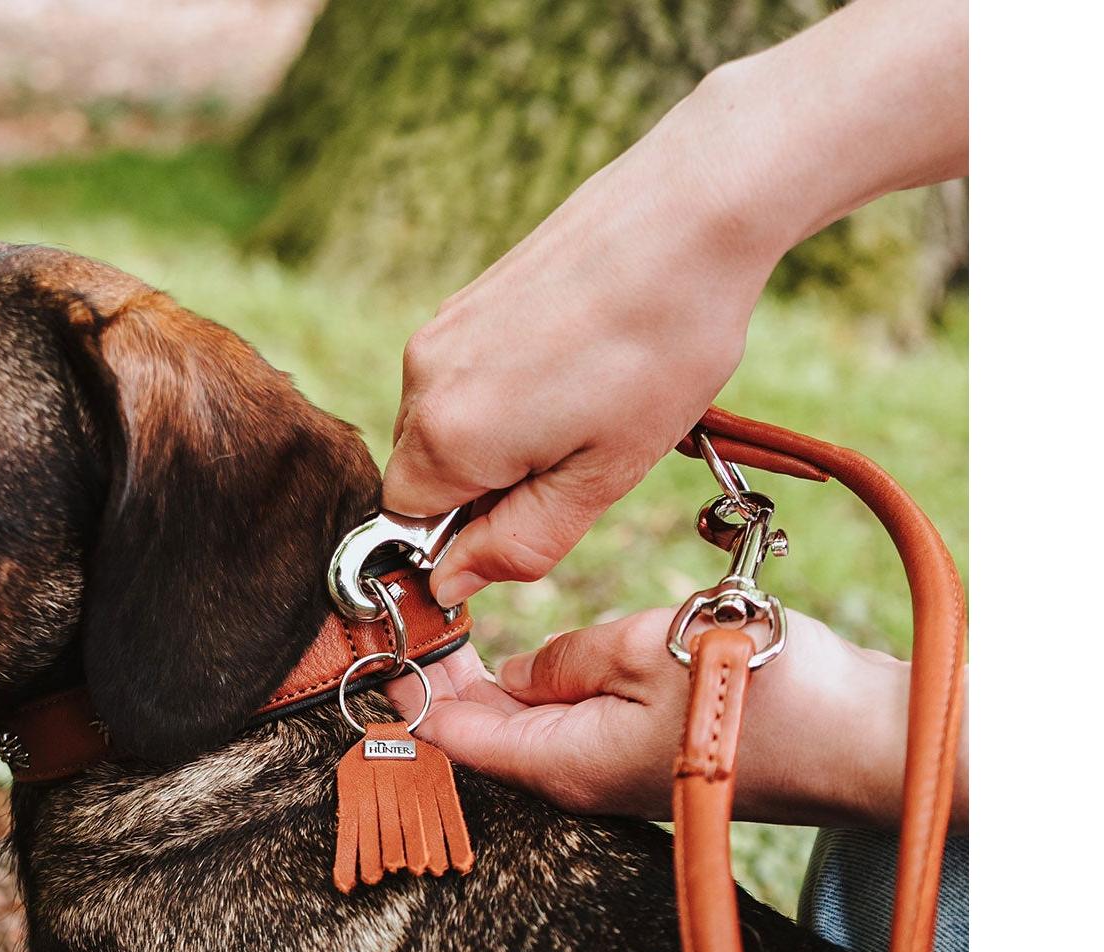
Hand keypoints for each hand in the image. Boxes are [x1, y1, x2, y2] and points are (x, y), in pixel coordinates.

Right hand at [380, 116, 772, 607]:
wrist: (692, 212)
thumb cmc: (662, 347)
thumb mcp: (602, 477)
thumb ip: (518, 544)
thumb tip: (450, 586)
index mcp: (447, 437)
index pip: (411, 526)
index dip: (470, 536)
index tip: (543, 507)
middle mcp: (421, 380)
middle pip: (425, 473)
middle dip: (489, 484)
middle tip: (582, 452)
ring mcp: (440, 329)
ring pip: (448, 422)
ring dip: (504, 435)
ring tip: (590, 397)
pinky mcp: (467, 297)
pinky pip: (468, 374)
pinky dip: (513, 388)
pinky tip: (582, 358)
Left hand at [383, 610, 955, 827]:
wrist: (866, 740)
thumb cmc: (764, 693)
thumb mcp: (647, 647)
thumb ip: (568, 658)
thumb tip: (516, 671)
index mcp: (562, 762)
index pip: (455, 734)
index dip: (411, 687)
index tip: (378, 641)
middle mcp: (581, 783)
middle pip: (487, 736)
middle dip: (444, 683)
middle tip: (410, 621)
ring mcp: (618, 778)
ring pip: (531, 730)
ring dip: (492, 685)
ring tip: (456, 630)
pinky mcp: (653, 763)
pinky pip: (576, 729)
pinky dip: (544, 692)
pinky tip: (539, 658)